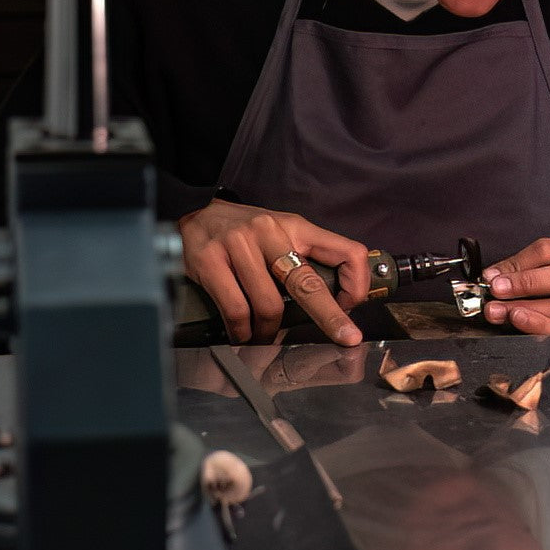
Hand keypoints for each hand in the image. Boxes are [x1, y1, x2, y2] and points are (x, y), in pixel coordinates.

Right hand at [178, 198, 370, 344]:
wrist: (194, 212)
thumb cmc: (244, 230)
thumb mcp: (281, 232)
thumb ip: (305, 257)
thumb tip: (334, 300)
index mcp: (296, 226)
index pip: (344, 249)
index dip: (355, 281)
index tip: (351, 305)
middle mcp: (270, 232)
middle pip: (308, 283)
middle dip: (330, 317)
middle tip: (345, 338)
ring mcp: (240, 245)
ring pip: (269, 305)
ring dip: (269, 332)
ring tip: (264, 337)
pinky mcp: (212, 261)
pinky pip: (236, 309)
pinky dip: (242, 331)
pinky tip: (242, 334)